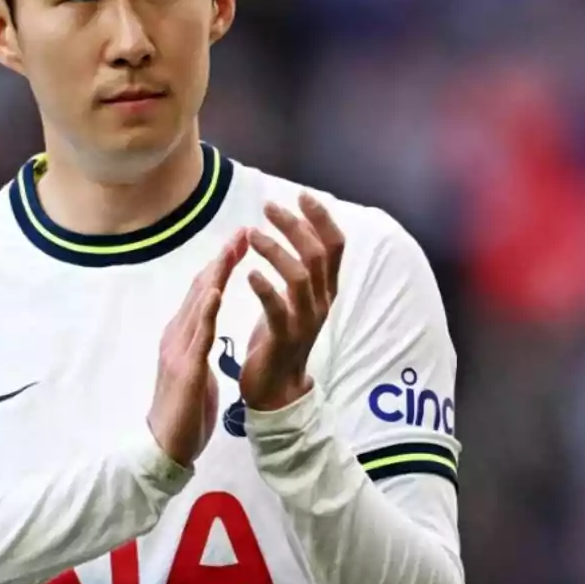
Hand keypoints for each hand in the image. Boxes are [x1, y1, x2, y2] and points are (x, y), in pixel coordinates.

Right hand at [148, 230, 248, 466]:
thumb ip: (197, 344)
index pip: (202, 292)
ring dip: (215, 275)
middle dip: (221, 260)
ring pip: (198, 304)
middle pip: (200, 290)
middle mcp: (176, 336)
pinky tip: (216, 291)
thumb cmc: (184, 411)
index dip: (220, 266)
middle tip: (242, 232)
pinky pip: (198, 336)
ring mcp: (178, 351)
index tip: (240, 241)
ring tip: (231, 250)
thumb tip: (205, 325)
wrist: (165, 448)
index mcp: (181, 336)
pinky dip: (206, 311)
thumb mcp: (194, 369)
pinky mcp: (185, 370)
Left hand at [240, 194, 344, 411]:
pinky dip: (265, 289)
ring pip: (300, 277)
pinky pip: (279, 310)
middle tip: (268, 207)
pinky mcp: (284, 339)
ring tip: (252, 235)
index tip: (302, 195)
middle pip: (317, 254)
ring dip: (276, 251)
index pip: (335, 246)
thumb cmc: (281, 336)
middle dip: (294, 226)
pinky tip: (249, 274)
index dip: (322, 218)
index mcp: (325, 290)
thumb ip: (300, 269)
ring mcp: (305, 321)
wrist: (276, 388)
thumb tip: (296, 229)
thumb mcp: (296, 299)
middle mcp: (321, 302)